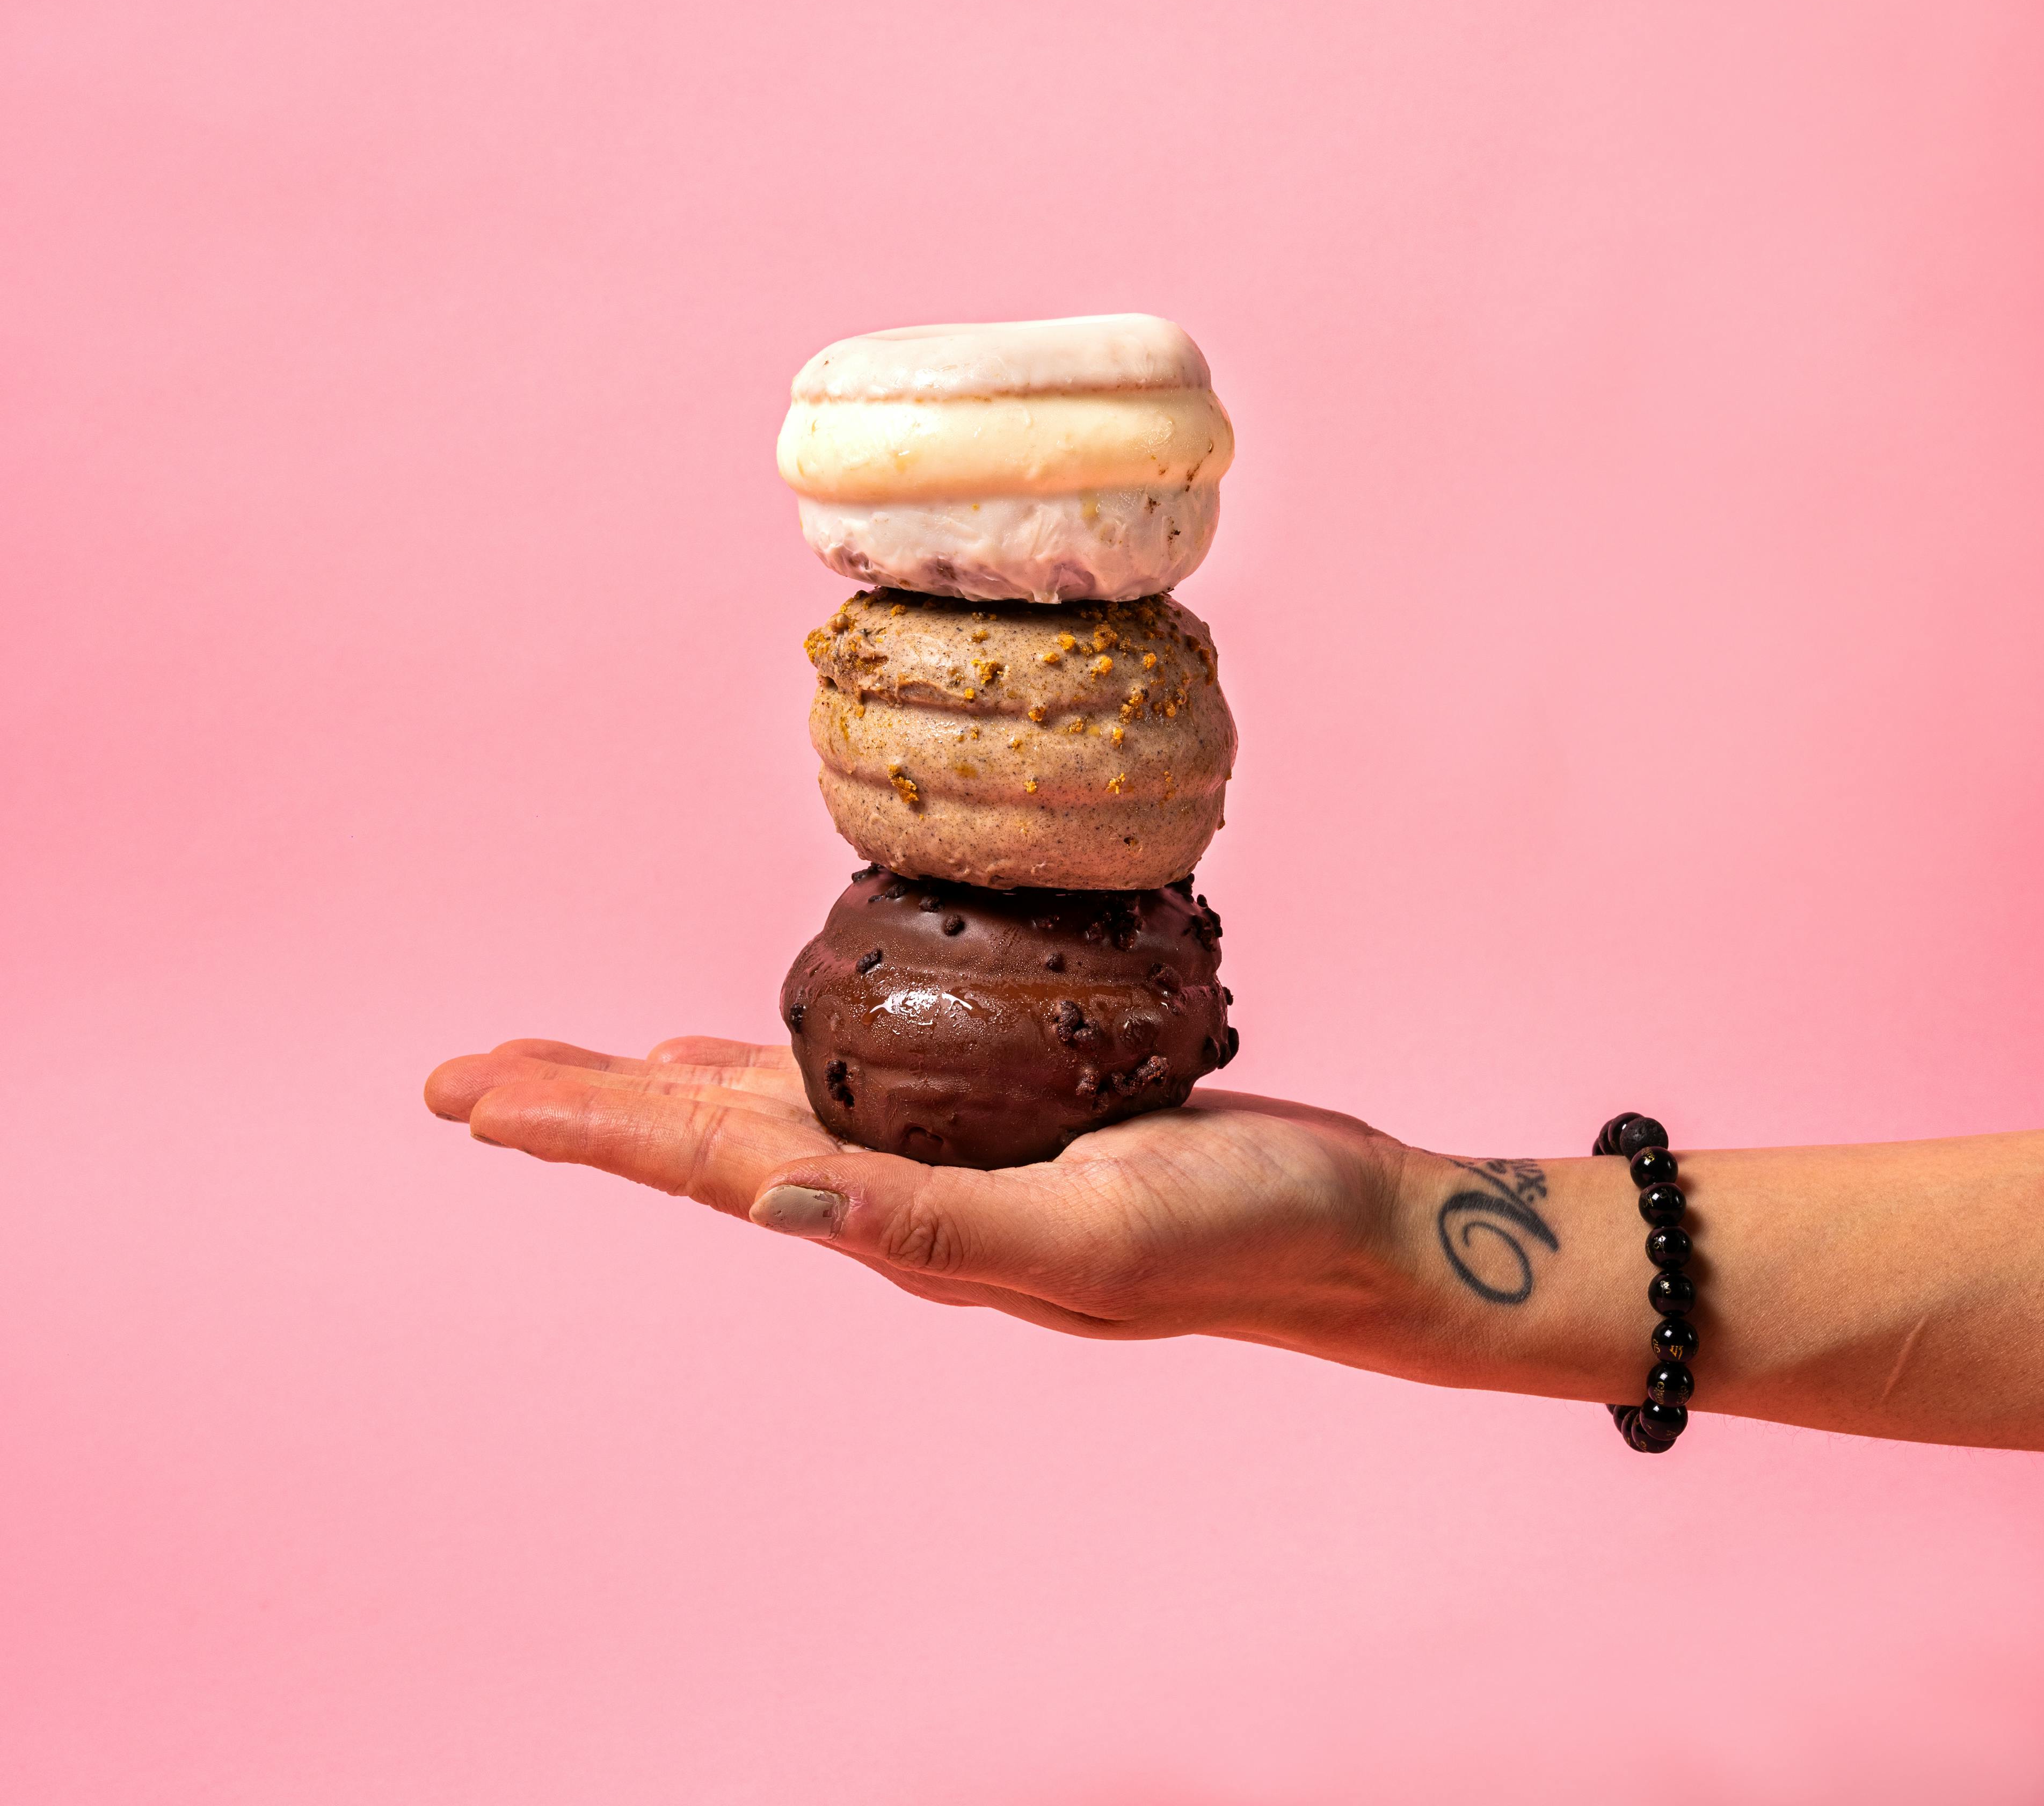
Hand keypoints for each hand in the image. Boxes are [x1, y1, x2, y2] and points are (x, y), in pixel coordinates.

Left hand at [424, 1035, 1428, 1361]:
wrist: (1341, 1235)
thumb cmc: (1240, 1232)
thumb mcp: (1090, 1233)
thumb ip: (931, 1225)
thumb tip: (767, 1201)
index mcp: (903, 1224)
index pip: (710, 1165)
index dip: (589, 1125)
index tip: (475, 1097)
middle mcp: (902, 1196)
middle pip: (707, 1139)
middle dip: (582, 1106)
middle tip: (461, 1080)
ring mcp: (945, 1159)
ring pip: (765, 1111)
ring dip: (657, 1090)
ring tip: (564, 1070)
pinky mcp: (998, 1119)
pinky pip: (850, 1086)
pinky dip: (769, 1066)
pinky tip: (723, 1050)